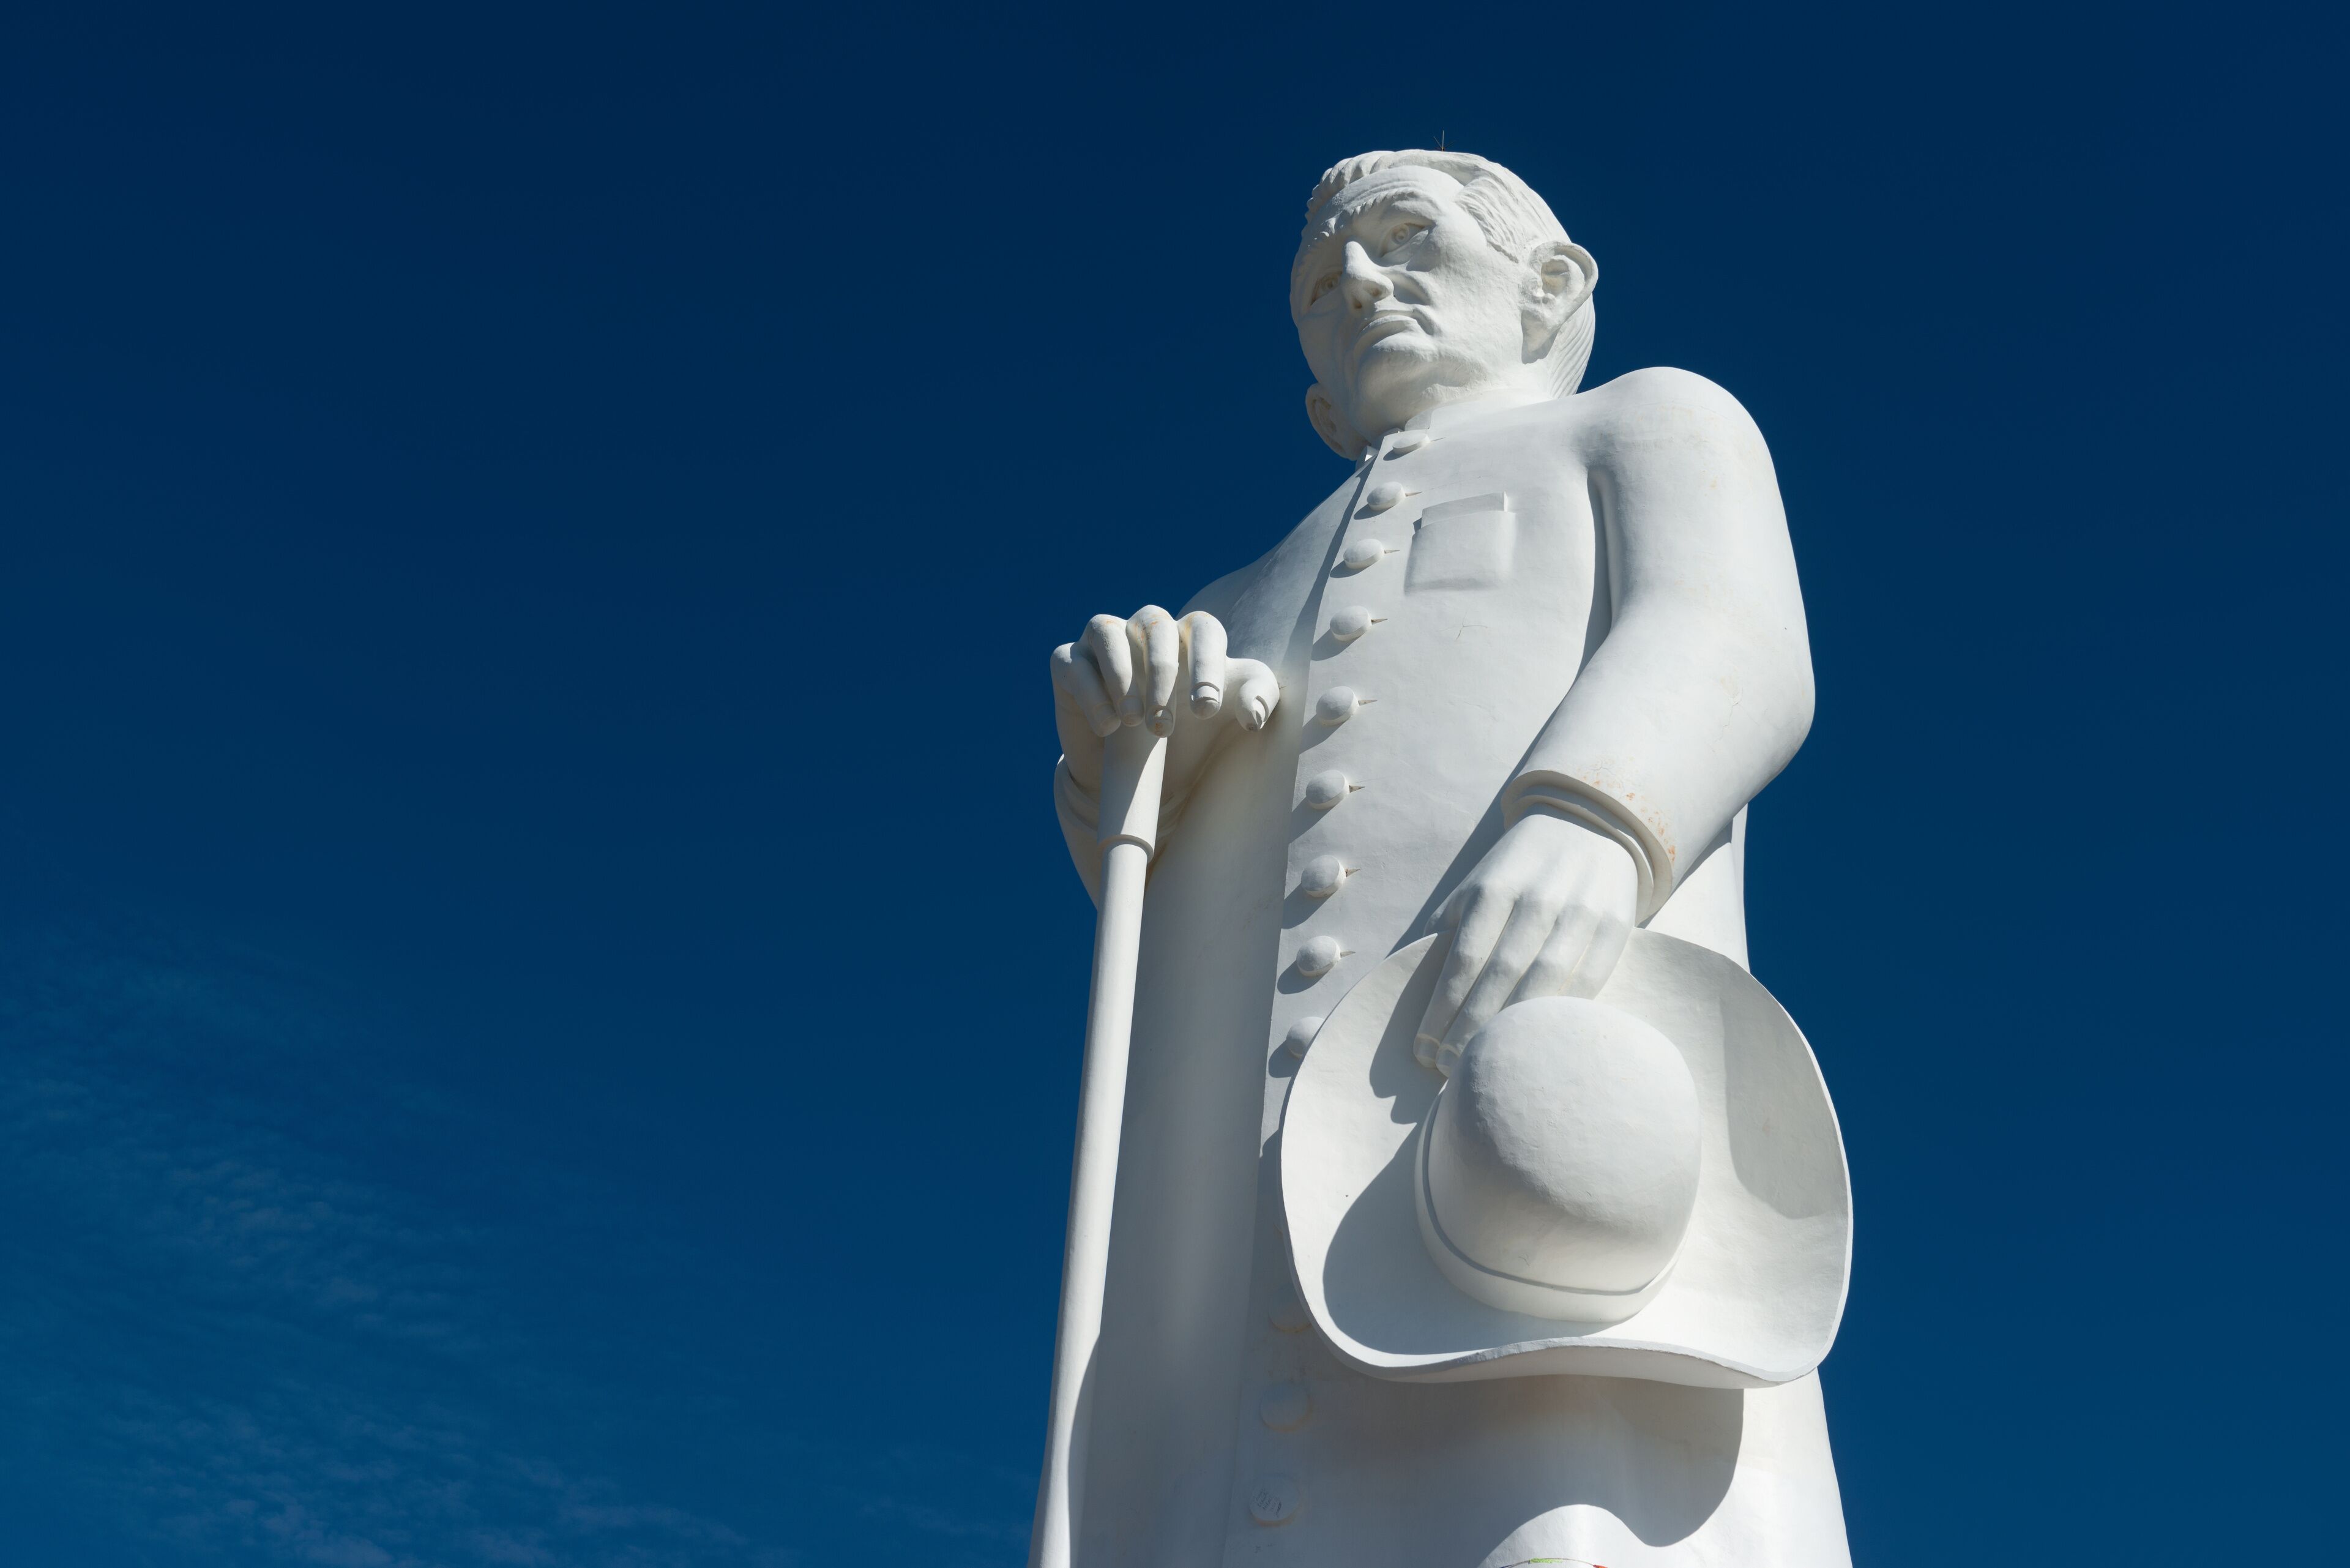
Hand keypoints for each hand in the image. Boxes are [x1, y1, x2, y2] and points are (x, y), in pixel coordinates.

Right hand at [1050, 608, 1278, 795]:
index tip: (1206, 709)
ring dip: (1122, 673)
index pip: (1202, 628)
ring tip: (1134, 721)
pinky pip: (1072, 662)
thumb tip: (1255, 715)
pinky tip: (1108, 728)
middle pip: (1154, 624)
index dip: (1206, 663)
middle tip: (1165, 725)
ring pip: (1106, 629)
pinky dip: (1090, 693)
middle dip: (1162, 674)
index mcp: (1188, 635)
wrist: (1135, 769)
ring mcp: (1103, 643)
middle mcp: (1144, 629)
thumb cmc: (1190, 731)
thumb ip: (1256, 702)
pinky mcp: (1068, 663)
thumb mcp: (1229, 715)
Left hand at [1414, 813, 1638, 1073]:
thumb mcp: (1476, 886)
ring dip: (1515, 1026)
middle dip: (1472, 1026)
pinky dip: (1563, 1014)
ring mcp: (1581, 911)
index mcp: (1494, 888)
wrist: (1587, 826)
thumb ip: (1451, 930)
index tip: (1423, 1047)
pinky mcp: (1615, 925)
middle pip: (1502, 974)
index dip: (1443, 1007)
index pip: (1464, 958)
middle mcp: (1538, 898)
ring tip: (1489, 1061)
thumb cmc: (1516, 871)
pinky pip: (1589, 980)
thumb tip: (1419, 993)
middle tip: (1448, 1068)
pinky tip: (1539, 1041)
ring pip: (1547, 980)